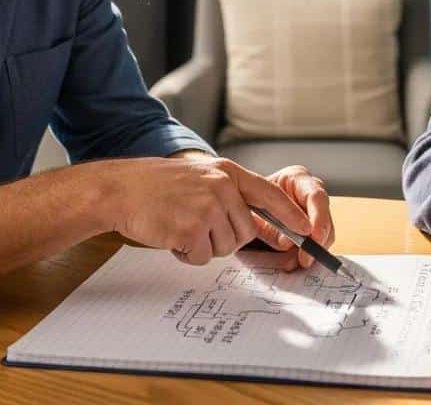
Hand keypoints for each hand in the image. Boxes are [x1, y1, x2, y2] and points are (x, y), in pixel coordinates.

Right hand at [102, 156, 311, 265]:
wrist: (123, 189)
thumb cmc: (160, 186)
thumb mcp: (202, 177)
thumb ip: (229, 193)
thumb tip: (257, 222)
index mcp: (227, 173)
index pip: (269, 194)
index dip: (290, 214)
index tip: (306, 230)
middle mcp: (222, 187)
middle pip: (246, 231)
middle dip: (226, 238)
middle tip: (198, 226)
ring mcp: (207, 208)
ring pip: (225, 247)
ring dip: (204, 246)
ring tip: (182, 225)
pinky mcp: (191, 229)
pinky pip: (202, 257)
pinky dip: (187, 254)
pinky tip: (172, 235)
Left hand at [253, 165, 334, 269]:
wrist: (243, 208)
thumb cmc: (248, 203)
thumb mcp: (254, 212)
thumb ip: (271, 227)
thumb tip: (288, 243)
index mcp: (296, 178)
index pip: (316, 196)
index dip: (318, 218)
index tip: (313, 237)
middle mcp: (309, 191)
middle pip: (325, 215)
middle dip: (318, 239)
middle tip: (306, 258)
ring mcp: (313, 210)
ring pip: (325, 232)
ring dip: (313, 249)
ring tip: (298, 260)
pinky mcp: (311, 228)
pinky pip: (318, 243)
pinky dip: (309, 253)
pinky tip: (298, 259)